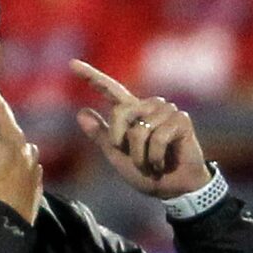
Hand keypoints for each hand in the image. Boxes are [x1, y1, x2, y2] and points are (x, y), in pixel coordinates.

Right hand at [0, 81, 42, 224]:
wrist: (7, 217)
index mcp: (13, 137)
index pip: (2, 111)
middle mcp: (28, 150)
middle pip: (12, 135)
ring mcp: (35, 170)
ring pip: (21, 154)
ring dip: (10, 154)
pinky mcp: (35, 189)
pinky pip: (25, 174)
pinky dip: (17, 172)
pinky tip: (10, 179)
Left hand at [71, 60, 209, 198]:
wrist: (173, 188)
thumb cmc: (147, 173)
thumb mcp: (118, 156)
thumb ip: (101, 136)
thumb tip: (81, 112)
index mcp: (131, 112)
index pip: (110, 90)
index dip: (92, 76)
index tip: (72, 64)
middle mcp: (148, 106)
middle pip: (120, 112)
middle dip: (121, 143)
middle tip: (136, 161)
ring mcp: (166, 110)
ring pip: (139, 131)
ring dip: (141, 157)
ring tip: (152, 164)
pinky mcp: (180, 119)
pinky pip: (158, 139)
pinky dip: (156, 158)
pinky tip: (164, 163)